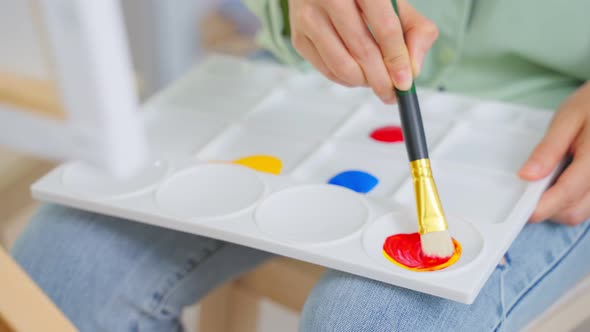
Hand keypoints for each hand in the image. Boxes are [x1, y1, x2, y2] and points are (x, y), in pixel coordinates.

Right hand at [288, 0, 437, 103]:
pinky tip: (357, 73)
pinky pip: (327, 70)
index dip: (397, 60)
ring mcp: (309, 18)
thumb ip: (415, 30)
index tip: (405, 82)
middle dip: (381, 80)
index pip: (385, 29)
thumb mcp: (394, 1)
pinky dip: (346, 79)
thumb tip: (412, 70)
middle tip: (392, 93)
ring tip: (375, 81)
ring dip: (363, 82)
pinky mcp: (298, 37)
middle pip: (362, 51)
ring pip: (342, 66)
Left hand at [519, 82, 589, 225]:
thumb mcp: (566, 119)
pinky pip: (587, 205)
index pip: (568, 191)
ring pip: (581, 212)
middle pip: (575, 211)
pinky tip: (560, 181)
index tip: (522, 212)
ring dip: (558, 207)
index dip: (543, 206)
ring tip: (546, 180)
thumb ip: (548, 149)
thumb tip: (526, 176)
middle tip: (527, 191)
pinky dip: (570, 201)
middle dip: (548, 209)